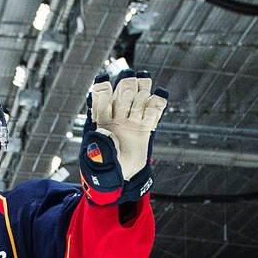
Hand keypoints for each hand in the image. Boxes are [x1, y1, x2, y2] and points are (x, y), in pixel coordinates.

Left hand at [79, 71, 166, 203]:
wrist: (122, 179)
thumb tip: (102, 133)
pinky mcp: (145, 129)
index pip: (101, 101)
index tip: (103, 80)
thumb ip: (99, 148)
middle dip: (126, 85)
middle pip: (122, 96)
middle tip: (130, 78)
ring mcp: (132, 122)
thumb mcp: (97, 162)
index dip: (102, 90)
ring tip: (144, 78)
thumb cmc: (105, 171)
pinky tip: (161, 93)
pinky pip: (153, 113)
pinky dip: (158, 102)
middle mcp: (117, 118)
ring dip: (142, 88)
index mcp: (101, 122)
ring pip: (139, 100)